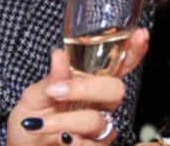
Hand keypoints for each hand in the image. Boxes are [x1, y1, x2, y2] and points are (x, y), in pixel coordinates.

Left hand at [8, 29, 148, 145]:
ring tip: (43, 125)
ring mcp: (98, 130)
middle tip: (58, 93)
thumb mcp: (32, 98)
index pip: (115, 65)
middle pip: (115, 89)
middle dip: (88, 88)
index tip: (140, 34)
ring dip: (67, 121)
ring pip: (99, 120)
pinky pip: (93, 145)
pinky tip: (59, 140)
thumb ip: (50, 79)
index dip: (132, 50)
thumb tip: (59, 54)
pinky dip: (72, 141)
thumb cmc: (29, 126)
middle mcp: (97, 105)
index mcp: (86, 84)